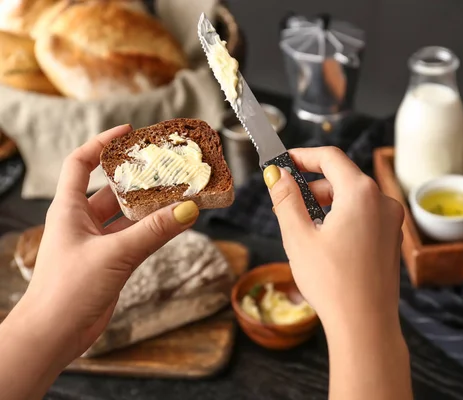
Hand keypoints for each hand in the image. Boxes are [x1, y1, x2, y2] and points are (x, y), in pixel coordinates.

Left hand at [19, 124, 200, 364]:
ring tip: (177, 192)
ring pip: (125, 215)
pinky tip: (173, 224)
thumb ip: (154, 231)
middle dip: (136, 176)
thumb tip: (189, 210)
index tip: (128, 132)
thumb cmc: (67, 291)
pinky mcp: (108, 263)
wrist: (53, 335)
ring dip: (148, 206)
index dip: (101, 143)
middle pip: (110, 188)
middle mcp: (81, 222)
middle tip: (164, 165)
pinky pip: (133, 238)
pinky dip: (152, 230)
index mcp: (68, 209)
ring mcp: (95, 243)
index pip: (80, 163)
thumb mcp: (115, 254)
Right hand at [263, 147, 410, 399]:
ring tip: (303, 221)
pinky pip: (365, 215)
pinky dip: (343, 215)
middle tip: (287, 196)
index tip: (283, 161)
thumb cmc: (332, 282)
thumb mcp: (298, 236)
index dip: (303, 155)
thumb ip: (286, 199)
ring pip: (354, 197)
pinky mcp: (392, 239)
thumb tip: (278, 175)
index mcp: (361, 193)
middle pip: (343, 176)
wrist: (365, 325)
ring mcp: (391, 221)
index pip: (330, 157)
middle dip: (313, 183)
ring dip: (327, 200)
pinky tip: (325, 237)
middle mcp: (383, 201)